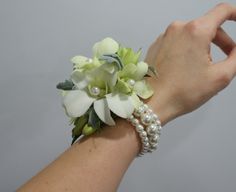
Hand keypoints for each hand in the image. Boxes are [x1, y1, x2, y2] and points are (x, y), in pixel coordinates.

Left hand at [145, 3, 235, 123]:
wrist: (153, 102)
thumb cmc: (180, 93)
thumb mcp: (220, 76)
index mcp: (195, 32)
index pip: (222, 11)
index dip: (235, 14)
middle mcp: (177, 29)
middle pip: (207, 26)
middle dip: (221, 40)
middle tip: (228, 54)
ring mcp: (164, 37)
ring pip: (191, 35)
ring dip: (202, 46)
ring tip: (203, 67)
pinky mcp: (156, 46)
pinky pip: (177, 42)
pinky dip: (186, 49)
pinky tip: (186, 67)